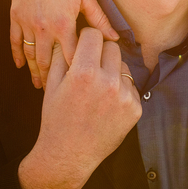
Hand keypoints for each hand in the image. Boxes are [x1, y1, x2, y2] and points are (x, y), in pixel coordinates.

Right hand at [9, 0, 118, 87]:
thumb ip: (100, 19)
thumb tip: (116, 38)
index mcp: (63, 24)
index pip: (71, 57)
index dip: (76, 73)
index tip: (82, 88)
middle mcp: (43, 27)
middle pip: (48, 61)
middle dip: (53, 80)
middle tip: (59, 96)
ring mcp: (27, 23)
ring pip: (31, 55)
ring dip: (34, 72)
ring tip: (39, 86)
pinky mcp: (15, 17)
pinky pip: (15, 41)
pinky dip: (17, 55)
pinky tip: (20, 66)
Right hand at [18, 28, 141, 188]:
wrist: (68, 156)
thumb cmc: (56, 118)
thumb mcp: (52, 84)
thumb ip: (62, 54)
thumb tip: (71, 32)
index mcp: (84, 73)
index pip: (94, 35)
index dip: (86, 38)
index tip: (83, 45)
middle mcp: (108, 82)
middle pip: (112, 47)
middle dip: (100, 53)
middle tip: (90, 66)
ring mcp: (125, 97)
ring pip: (123, 66)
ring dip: (112, 71)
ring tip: (97, 90)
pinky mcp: (136, 109)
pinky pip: (131, 87)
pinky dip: (120, 91)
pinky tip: (106, 105)